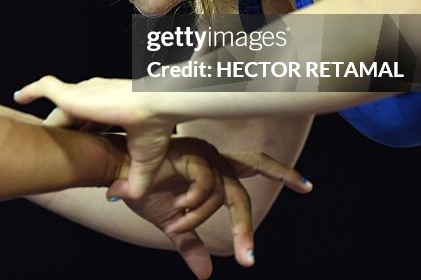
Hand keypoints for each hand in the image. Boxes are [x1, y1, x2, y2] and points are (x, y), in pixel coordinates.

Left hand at [15, 75, 173, 198]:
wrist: (155, 106)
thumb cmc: (156, 128)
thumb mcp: (145, 163)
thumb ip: (132, 184)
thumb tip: (112, 195)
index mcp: (113, 113)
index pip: (91, 124)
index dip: (82, 135)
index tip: (74, 147)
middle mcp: (97, 100)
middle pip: (71, 115)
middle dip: (62, 129)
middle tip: (50, 146)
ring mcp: (83, 95)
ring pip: (58, 107)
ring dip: (48, 121)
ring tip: (33, 134)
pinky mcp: (72, 94)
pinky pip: (45, 88)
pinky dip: (31, 91)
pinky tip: (18, 97)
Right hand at [112, 139, 311, 277]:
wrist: (114, 173)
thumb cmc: (140, 188)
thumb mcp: (172, 224)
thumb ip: (191, 244)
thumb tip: (206, 276)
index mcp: (212, 168)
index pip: (254, 165)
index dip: (282, 173)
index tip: (307, 186)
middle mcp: (213, 157)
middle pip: (246, 185)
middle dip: (246, 223)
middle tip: (247, 256)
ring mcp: (203, 153)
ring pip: (222, 195)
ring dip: (199, 219)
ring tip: (177, 223)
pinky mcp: (191, 153)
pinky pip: (207, 188)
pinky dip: (193, 206)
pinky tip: (176, 208)